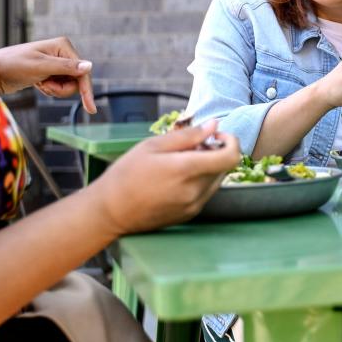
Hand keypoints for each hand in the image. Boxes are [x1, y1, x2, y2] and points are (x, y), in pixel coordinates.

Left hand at [0, 37, 95, 113]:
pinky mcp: (51, 71)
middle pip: (77, 79)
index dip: (86, 90)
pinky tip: (39, 84)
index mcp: (63, 46)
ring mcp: (57, 62)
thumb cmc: (14, 65)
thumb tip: (89, 66)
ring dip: (55, 90)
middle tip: (46, 88)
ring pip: (69, 85)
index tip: (90, 109)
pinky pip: (60, 86)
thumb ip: (66, 67)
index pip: (83, 71)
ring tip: (40, 85)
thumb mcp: (40, 67)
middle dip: (62, 89)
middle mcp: (63, 52)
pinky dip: (51, 89)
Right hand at [91, 121, 240, 234]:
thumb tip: (214, 126)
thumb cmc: (127, 173)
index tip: (216, 136)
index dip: (231, 142)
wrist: (110, 211)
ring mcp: (193, 206)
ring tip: (183, 161)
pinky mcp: (189, 215)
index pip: (231, 156)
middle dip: (216, 152)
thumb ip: (188, 136)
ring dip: (209, 167)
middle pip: (224, 167)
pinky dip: (201, 180)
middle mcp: (195, 191)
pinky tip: (179, 177)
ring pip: (217, 180)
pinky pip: (206, 192)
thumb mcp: (153, 145)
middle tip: (193, 146)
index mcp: (186, 170)